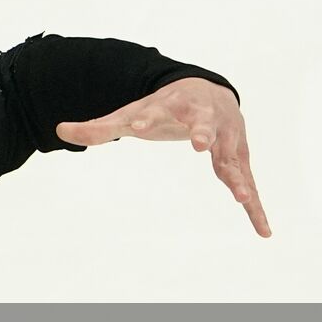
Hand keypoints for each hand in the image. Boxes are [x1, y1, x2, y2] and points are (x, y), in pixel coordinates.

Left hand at [55, 76, 270, 236]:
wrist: (209, 91)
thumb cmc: (164, 107)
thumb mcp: (131, 113)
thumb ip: (99, 126)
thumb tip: (59, 130)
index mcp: (172, 106)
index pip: (155, 110)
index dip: (146, 117)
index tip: (137, 124)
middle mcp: (204, 118)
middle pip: (203, 124)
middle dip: (202, 132)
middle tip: (198, 144)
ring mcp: (226, 138)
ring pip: (232, 157)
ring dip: (237, 176)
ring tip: (240, 196)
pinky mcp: (238, 158)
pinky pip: (248, 183)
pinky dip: (255, 205)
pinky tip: (263, 230)